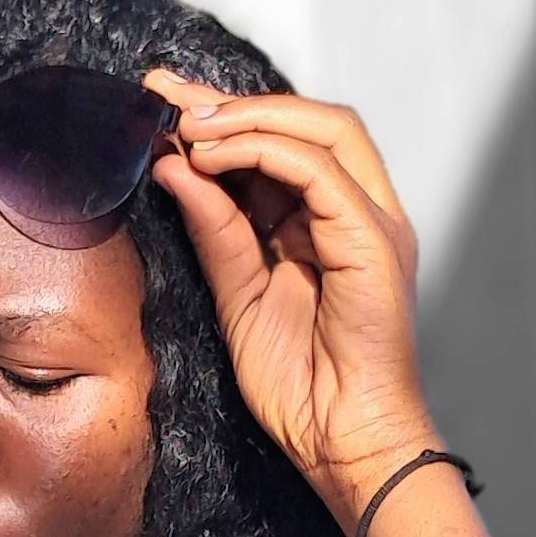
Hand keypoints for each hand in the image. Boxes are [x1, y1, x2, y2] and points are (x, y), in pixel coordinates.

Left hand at [142, 67, 439, 530]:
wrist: (343, 445)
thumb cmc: (300, 389)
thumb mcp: (238, 297)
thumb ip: (215, 232)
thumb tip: (173, 167)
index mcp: (333, 224)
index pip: (288, 142)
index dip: (227, 116)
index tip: (163, 108)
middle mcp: (361, 212)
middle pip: (307, 119)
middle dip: (230, 99)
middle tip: (160, 92)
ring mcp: (374, 223)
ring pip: (321, 129)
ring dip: (245, 115)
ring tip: (183, 123)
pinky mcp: (373, 242)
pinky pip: (320, 171)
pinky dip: (262, 151)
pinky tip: (210, 154)